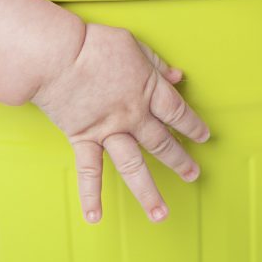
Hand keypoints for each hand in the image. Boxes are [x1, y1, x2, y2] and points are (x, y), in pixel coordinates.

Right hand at [30, 22, 209, 224]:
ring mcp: (108, 130)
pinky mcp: (83, 138)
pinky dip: (91, 195)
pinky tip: (95, 217)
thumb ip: (156, 63)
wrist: (57, 54)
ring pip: (133, 166)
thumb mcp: (133, 45)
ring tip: (161, 214)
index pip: (177, 112)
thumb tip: (178, 76)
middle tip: (193, 175)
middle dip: (180, 160)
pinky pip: (89, 171)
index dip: (193, 124)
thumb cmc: (93, 44)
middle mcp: (132, 115)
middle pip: (162, 142)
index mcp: (147, 89)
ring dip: (148, 192)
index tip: (204, 136)